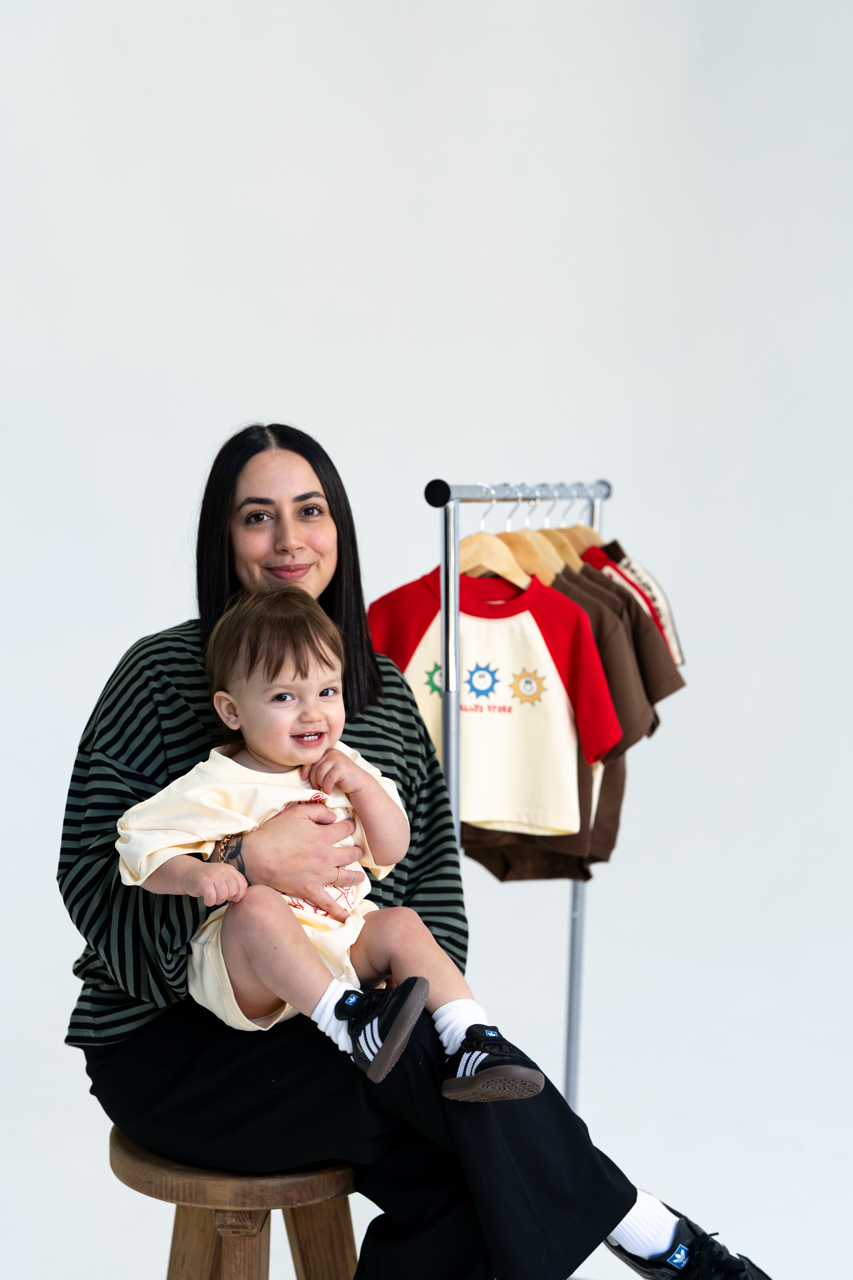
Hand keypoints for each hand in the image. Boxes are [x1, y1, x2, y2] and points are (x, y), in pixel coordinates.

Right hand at [181, 860, 246, 907]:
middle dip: (226, 898)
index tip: (231, 897)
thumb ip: (233, 885)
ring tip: (212, 897)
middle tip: (218, 896)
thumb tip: (238, 899)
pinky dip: (209, 902)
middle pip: (233, 891)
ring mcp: (213, 875)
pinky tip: (206, 899)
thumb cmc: (209, 879)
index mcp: (230, 869)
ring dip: (217, 901)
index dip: (239, 895)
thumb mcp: (224, 878)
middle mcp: (223, 870)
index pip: (243, 885)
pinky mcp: (203, 881)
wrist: (189, 872)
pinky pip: (211, 898)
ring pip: (223, 896)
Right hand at [239, 803, 364, 923]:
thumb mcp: (297, 812)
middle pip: (351, 854)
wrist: (256, 856)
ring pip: (346, 877)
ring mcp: (320, 875)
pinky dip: (339, 912)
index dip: (350, 826)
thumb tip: (334, 817)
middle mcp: (327, 856)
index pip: (346, 829)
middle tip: (358, 851)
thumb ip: (319, 811)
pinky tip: (348, 919)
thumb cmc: (274, 832)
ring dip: (356, 876)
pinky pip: (328, 904)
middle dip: (357, 851)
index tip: (350, 826)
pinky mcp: (310, 890)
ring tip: (360, 877)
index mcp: (324, 836)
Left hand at [303, 748, 365, 795]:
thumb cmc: (341, 777)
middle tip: (316, 788)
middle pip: (315, 766)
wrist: (358, 782)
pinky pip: (328, 779)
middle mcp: (332, 753)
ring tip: (324, 789)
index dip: (306, 769)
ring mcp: (337, 759)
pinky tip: (329, 790)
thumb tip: (303, 774)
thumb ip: (319, 767)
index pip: (311, 759)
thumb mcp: (328, 769)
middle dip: (313, 779)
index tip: (304, 778)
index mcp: (327, 752)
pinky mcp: (341, 767)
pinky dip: (327, 787)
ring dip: (320, 784)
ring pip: (320, 772)